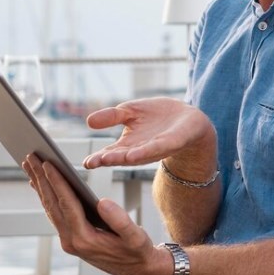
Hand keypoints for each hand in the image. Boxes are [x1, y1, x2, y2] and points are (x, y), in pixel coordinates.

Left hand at [23, 154, 171, 274]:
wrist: (139, 270)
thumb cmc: (138, 251)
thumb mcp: (136, 236)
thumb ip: (120, 220)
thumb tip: (102, 201)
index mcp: (84, 239)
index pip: (67, 205)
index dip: (56, 182)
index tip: (47, 163)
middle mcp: (71, 241)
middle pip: (52, 205)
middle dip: (40, 179)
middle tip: (30, 156)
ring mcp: (69, 240)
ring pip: (50, 208)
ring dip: (40, 185)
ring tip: (30, 165)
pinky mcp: (71, 237)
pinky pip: (55, 213)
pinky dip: (47, 196)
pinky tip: (41, 184)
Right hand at [82, 97, 215, 169]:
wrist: (188, 118)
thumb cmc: (157, 117)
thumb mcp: (130, 111)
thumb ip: (111, 116)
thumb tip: (89, 121)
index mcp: (128, 144)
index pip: (109, 153)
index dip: (97, 158)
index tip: (85, 163)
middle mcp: (139, 150)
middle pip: (120, 157)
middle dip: (106, 159)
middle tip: (91, 163)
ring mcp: (155, 147)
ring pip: (137, 154)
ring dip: (123, 157)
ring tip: (108, 158)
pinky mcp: (171, 142)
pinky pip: (157, 147)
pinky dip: (145, 151)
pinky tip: (134, 154)